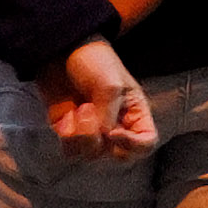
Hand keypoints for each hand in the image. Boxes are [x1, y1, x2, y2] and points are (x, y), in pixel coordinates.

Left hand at [48, 41, 154, 157]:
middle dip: (102, 140)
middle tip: (91, 112)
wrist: (61, 52)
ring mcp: (93, 132)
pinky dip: (67, 136)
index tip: (113, 132)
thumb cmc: (94, 62)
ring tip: (79, 108)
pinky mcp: (70, 133)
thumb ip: (109, 117)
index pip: (146, 143)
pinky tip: (66, 115)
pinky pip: (71, 150)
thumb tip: (102, 139)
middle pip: (118, 156)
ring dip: (82, 135)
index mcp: (136, 113)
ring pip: (91, 155)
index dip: (133, 145)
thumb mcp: (110, 86)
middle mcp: (117, 126)